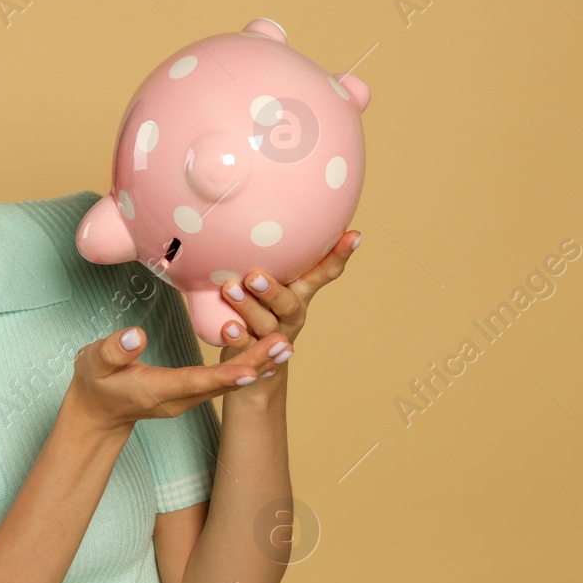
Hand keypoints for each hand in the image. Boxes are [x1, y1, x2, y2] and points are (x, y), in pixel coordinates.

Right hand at [67, 322, 290, 435]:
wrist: (100, 412)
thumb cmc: (96, 382)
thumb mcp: (95, 362)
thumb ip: (115, 350)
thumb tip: (137, 334)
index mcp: (158, 390)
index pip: (196, 381)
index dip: (224, 375)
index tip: (251, 368)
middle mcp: (180, 398)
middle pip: (222, 382)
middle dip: (254, 365)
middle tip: (285, 346)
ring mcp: (189, 398)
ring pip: (228, 382)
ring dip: (257, 365)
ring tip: (286, 347)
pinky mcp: (193, 392)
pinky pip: (224, 379)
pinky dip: (247, 366)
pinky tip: (267, 353)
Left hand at [217, 229, 361, 368]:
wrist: (252, 374)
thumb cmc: (257, 317)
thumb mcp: (265, 288)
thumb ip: (264, 260)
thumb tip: (253, 208)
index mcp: (297, 295)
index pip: (322, 274)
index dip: (338, 256)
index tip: (355, 235)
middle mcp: (290, 317)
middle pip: (290, 304)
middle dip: (274, 289)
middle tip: (254, 275)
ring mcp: (272, 339)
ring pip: (265, 325)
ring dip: (249, 308)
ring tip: (231, 290)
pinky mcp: (252, 358)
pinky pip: (246, 348)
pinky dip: (237, 338)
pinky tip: (227, 327)